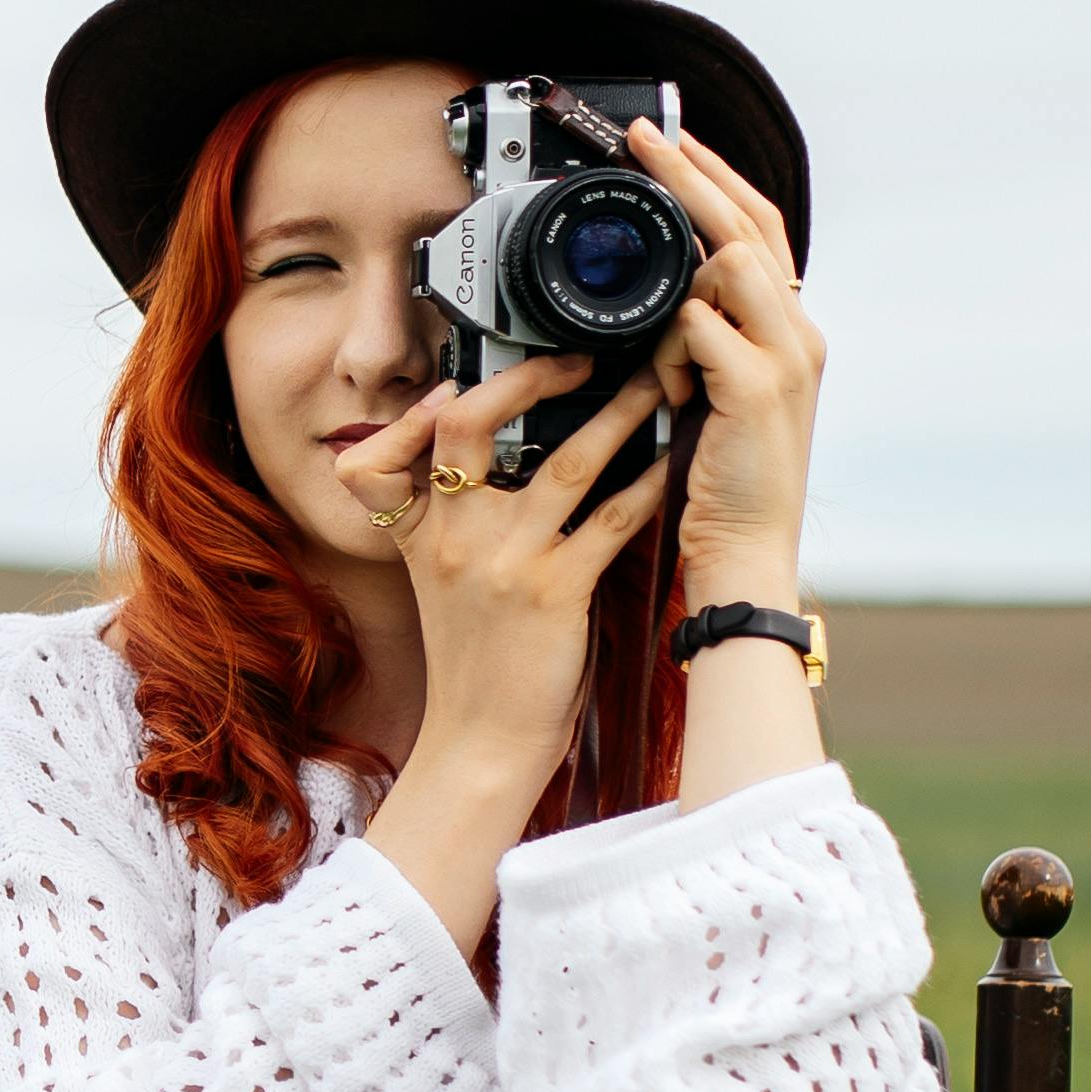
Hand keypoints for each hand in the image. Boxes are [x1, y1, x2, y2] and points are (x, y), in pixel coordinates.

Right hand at [335, 336, 680, 957]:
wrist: (478, 744)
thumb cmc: (474, 661)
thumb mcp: (437, 581)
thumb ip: (447, 518)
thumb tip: (484, 461)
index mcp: (424, 530)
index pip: (413, 437)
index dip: (442, 396)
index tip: (478, 372)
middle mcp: (456, 535)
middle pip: (470, 423)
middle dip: (529, 374)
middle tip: (584, 348)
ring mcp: (503, 560)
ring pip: (564, 460)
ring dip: (619, 411)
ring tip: (658, 377)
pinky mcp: (552, 592)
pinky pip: (611, 519)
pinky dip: (648, 484)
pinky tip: (677, 460)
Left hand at [630, 120, 822, 598]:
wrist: (745, 549)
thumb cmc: (722, 478)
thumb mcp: (718, 390)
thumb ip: (707, 336)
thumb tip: (670, 291)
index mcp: (790, 329)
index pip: (760, 227)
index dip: (717, 180)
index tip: (672, 142)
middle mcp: (800, 332)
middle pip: (750, 222)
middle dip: (693, 172)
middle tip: (645, 136)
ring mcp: (787, 357)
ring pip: (729, 264)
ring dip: (678, 293)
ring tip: (662, 354)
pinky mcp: (759, 387)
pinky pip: (700, 326)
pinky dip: (671, 350)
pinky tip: (670, 390)